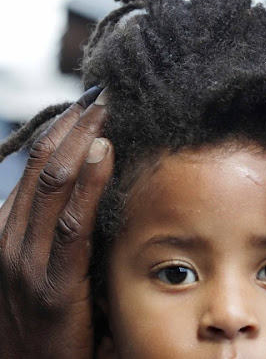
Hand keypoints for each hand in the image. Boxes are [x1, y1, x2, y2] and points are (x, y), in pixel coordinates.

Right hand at [0, 88, 113, 358]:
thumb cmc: (47, 319)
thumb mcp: (44, 263)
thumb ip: (61, 223)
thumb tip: (96, 178)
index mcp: (6, 231)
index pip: (36, 166)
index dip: (64, 129)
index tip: (92, 102)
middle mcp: (9, 241)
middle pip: (43, 166)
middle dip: (73, 125)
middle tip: (104, 94)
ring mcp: (26, 264)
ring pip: (53, 185)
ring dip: (81, 140)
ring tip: (106, 109)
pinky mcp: (53, 287)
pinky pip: (72, 223)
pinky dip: (90, 181)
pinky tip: (107, 151)